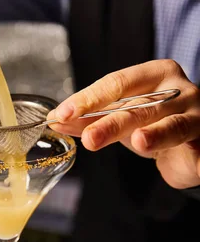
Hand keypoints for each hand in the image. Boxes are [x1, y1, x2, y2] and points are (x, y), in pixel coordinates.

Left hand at [47, 60, 199, 189]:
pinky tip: (198, 166)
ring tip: (140, 142)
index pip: (118, 82)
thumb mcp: (121, 118)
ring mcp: (197, 116)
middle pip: (142, 105)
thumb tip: (57, 121)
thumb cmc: (153, 123)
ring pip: (174, 126)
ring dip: (157, 135)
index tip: (63, 114)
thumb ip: (91, 119)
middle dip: (113, 122)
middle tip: (89, 138)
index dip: (90, 98)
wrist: (190, 145)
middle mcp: (179, 90)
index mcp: (156, 75)